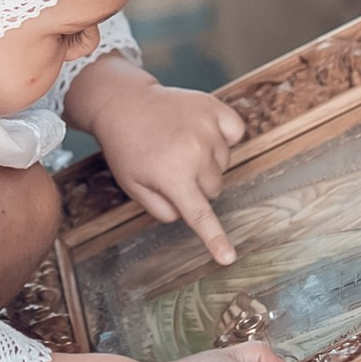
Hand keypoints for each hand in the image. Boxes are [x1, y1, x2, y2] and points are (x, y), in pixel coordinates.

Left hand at [78, 75, 246, 264]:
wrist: (125, 103)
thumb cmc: (127, 148)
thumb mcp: (134, 186)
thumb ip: (161, 209)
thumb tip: (186, 214)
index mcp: (172, 177)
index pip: (200, 216)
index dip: (215, 239)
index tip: (228, 258)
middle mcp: (195, 154)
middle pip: (215, 188)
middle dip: (198, 184)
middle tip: (173, 166)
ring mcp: (207, 128)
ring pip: (225, 163)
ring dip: (208, 160)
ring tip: (180, 143)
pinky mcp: (215, 108)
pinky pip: (235, 132)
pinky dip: (225, 135)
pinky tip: (202, 130)